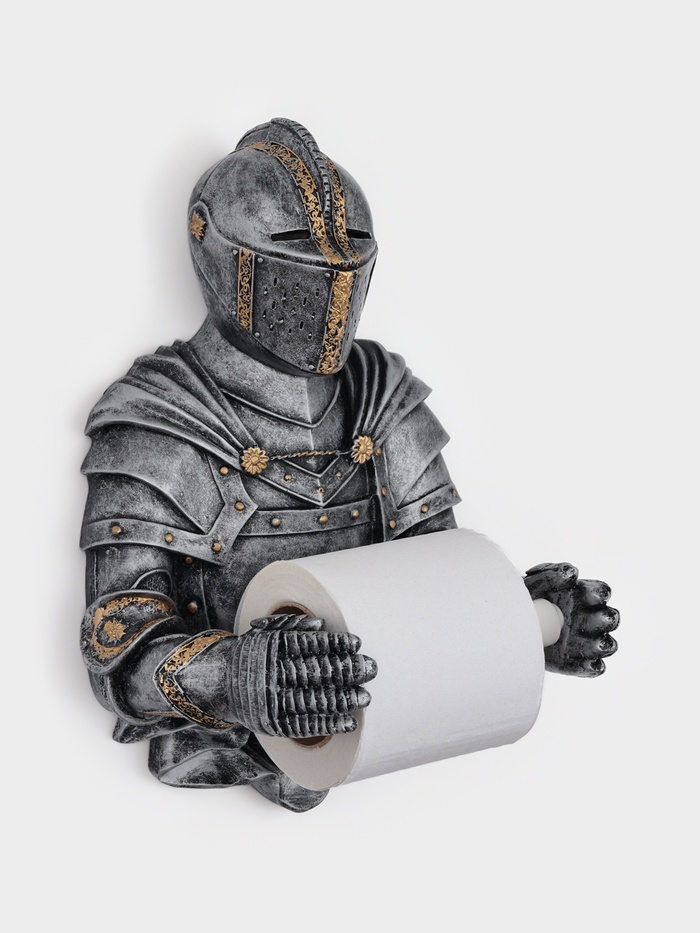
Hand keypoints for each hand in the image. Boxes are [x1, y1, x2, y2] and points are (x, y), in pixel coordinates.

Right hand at [232, 614, 377, 737]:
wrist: (217, 682)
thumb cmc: (251, 653)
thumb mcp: (264, 632)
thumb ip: (291, 626)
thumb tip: (320, 624)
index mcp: (269, 647)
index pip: (307, 644)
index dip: (334, 644)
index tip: (357, 643)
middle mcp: (268, 673)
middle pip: (313, 672)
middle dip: (345, 671)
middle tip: (371, 669)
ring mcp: (268, 700)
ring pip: (311, 700)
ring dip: (342, 700)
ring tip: (365, 697)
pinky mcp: (271, 723)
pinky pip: (303, 725)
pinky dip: (327, 724)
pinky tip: (348, 721)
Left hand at [524, 563, 618, 676]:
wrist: (507, 627)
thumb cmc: (526, 600)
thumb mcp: (535, 581)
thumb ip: (553, 573)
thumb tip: (572, 573)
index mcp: (582, 597)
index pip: (600, 593)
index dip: (600, 594)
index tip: (595, 596)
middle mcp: (588, 619)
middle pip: (609, 619)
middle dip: (607, 619)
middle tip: (601, 619)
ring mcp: (584, 641)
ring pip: (606, 644)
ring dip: (604, 644)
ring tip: (596, 644)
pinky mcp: (576, 662)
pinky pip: (593, 667)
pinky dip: (594, 667)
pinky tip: (588, 664)